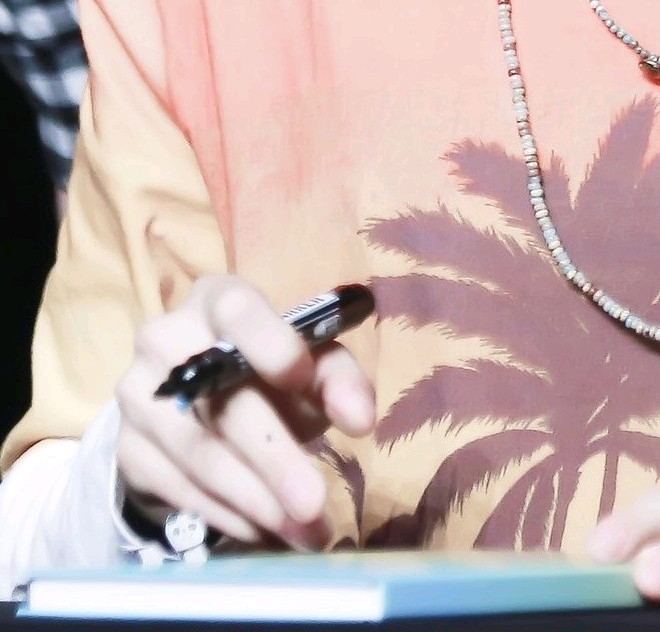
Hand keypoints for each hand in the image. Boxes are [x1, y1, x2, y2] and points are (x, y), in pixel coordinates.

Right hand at [116, 275, 374, 547]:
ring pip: (198, 454)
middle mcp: (165, 338)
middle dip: (273, 458)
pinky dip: (226, 514)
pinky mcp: (128, 448)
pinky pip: (178, 488)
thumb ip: (339, 381)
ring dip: (254, 500)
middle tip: (313, 504)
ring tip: (301, 531)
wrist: (197, 405)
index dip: (269, 343)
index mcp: (216, 298)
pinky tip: (263, 531)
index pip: (235, 309)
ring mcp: (138, 395)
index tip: (304, 380)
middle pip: (219, 399)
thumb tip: (360, 419)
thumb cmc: (265, 373)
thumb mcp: (309, 365)